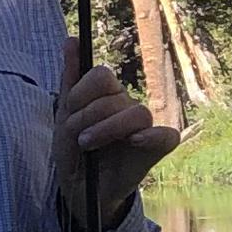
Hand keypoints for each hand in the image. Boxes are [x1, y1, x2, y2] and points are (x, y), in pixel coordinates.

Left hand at [54, 42, 176, 226]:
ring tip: (89, 145)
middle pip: (115, 93)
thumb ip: (70, 81)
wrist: (80, 192)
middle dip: (89, 114)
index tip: (70, 108)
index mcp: (106, 97)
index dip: (83, 89)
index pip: (102, 75)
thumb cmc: (74, 154)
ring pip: (137, 112)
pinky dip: (152, 135)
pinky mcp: (155, 149)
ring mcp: (142, 128)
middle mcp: (126, 108)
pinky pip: (167, 136)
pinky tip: (134, 141)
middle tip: (78, 137)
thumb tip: (71, 39)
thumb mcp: (64, 118)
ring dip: (108, 128)